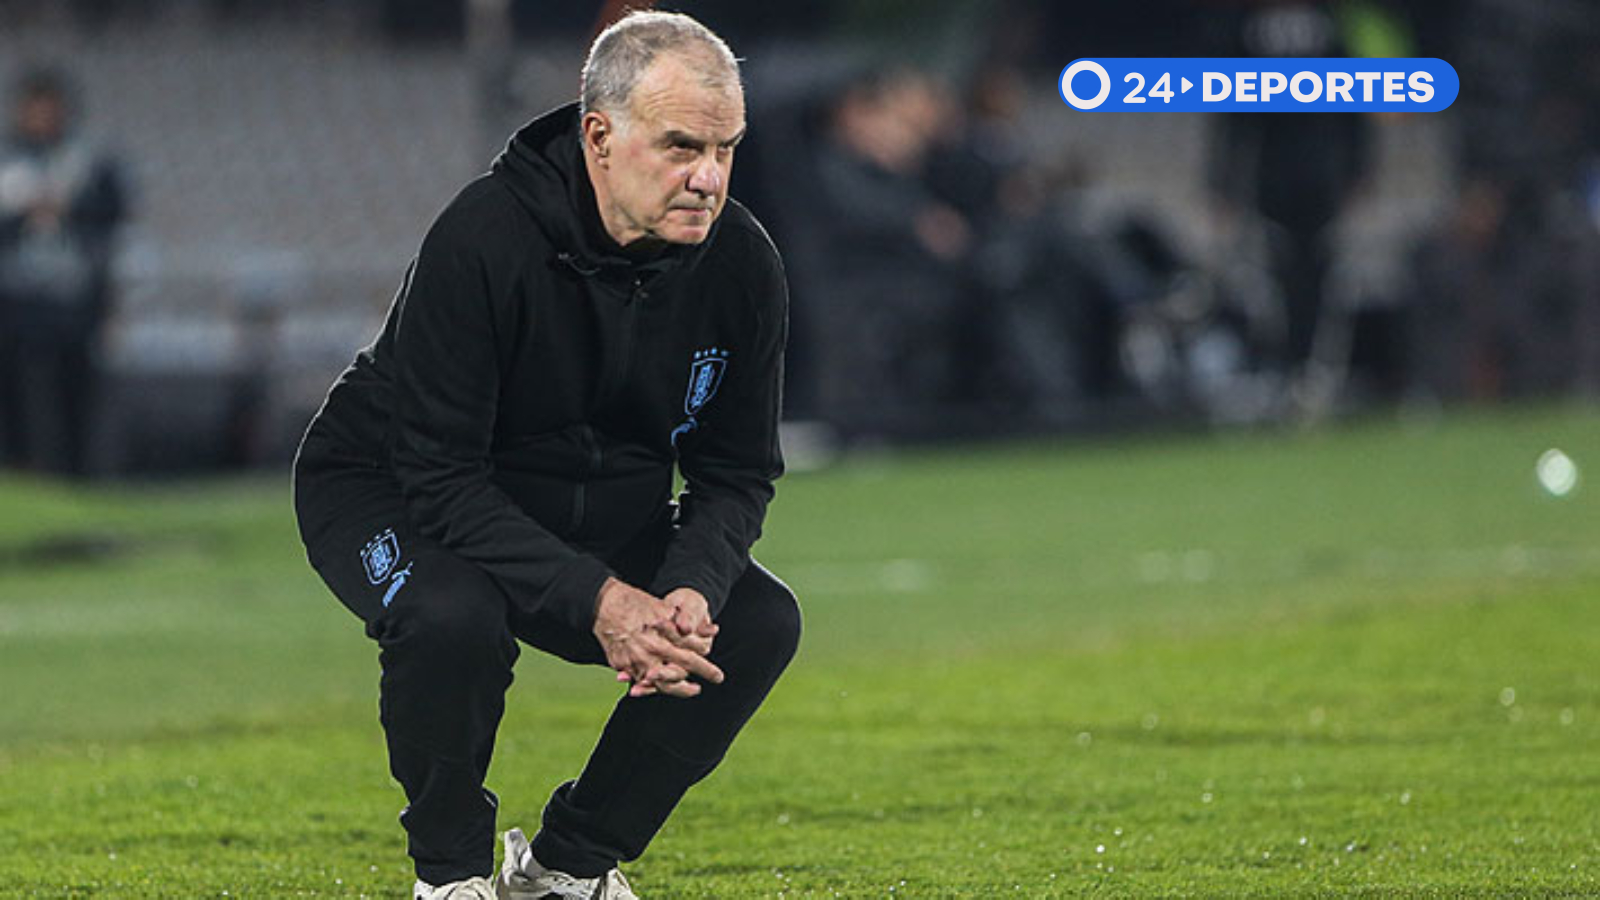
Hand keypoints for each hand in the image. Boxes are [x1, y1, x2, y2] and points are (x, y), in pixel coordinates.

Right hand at [592, 577, 722, 697]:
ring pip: (660, 683)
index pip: (690, 655)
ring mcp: (634, 659)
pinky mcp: (621, 664)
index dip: (705, 665)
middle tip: (715, 680)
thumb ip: (688, 622)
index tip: (717, 673)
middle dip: (697, 680)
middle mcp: (650, 650)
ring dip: (678, 689)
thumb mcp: (665, 607)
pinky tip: (663, 686)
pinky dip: (652, 686)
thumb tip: (713, 631)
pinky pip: (639, 680)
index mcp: (663, 636)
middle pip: (678, 672)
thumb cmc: (637, 603)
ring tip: (693, 690)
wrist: (604, 605)